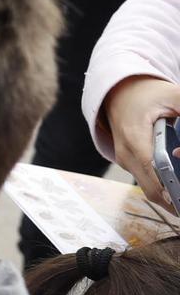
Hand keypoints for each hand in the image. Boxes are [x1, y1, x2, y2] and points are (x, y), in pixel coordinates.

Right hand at [101, 75, 179, 203]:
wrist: (120, 94)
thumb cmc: (146, 94)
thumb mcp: (173, 95)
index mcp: (134, 138)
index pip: (153, 172)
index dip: (172, 190)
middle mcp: (126, 155)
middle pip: (153, 189)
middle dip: (175, 200)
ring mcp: (126, 162)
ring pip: (151, 189)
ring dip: (171, 196)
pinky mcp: (130, 164)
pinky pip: (149, 182)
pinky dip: (166, 188)